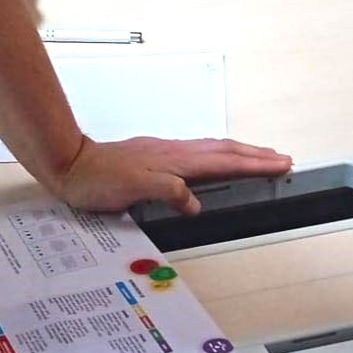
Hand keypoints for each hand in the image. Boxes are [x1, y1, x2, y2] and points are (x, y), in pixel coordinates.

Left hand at [53, 136, 292, 213]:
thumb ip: (168, 191)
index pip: (223, 161)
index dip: (254, 164)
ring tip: (259, 157)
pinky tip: (216, 162)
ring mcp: (166, 153)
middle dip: (256, 154)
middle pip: (224, 149)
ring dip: (240, 153)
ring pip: (213, 149)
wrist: (70, 164)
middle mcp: (175, 152)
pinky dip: (219, 156)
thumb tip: (196, 202)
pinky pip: (199, 154)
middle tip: (282, 158)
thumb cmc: (98, 179)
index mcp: (175, 160)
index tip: (280, 164)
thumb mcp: (133, 188)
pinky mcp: (156, 157)